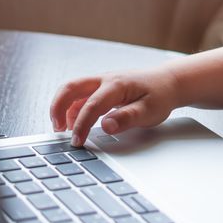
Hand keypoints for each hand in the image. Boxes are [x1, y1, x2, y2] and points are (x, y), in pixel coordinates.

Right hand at [49, 67, 178, 145]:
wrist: (167, 82)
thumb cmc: (159, 95)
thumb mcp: (150, 111)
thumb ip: (127, 118)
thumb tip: (106, 126)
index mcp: (116, 86)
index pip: (91, 105)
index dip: (81, 125)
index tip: (76, 142)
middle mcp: (104, 80)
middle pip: (70, 87)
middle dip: (57, 106)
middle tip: (56, 128)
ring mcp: (100, 82)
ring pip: (72, 90)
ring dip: (62, 107)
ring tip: (62, 129)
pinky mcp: (100, 87)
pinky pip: (79, 95)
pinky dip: (71, 108)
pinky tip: (74, 123)